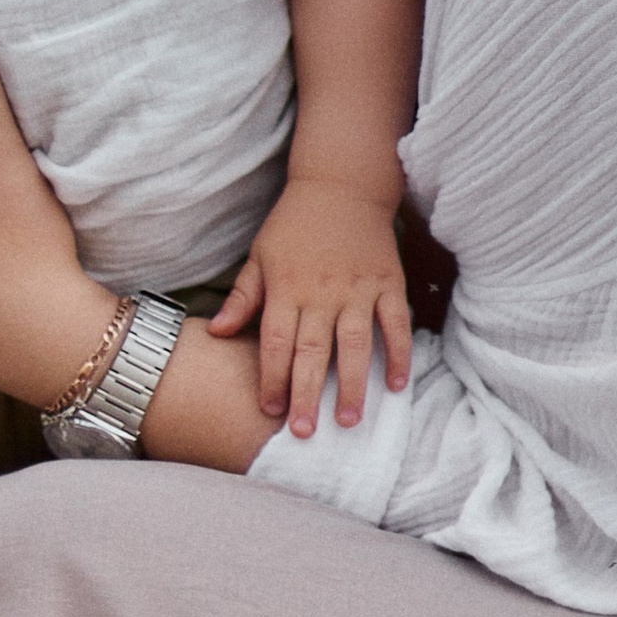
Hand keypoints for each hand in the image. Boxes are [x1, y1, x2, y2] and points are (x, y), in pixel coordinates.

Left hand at [208, 176, 411, 437]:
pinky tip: (396, 385)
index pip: (276, 343)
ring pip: (356, 345)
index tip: (269, 411)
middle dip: (306, 395)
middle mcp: (322, 292)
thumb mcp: (260, 255)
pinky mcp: (388, 282)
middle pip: (313, 352)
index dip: (272, 379)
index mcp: (286, 288)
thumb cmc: (293, 223)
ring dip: (352, 384)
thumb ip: (242, 297)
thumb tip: (217, 333)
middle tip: (304, 433)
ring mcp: (358, 289)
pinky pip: (395, 324)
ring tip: (348, 421)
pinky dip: (399, 354)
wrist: (341, 184)